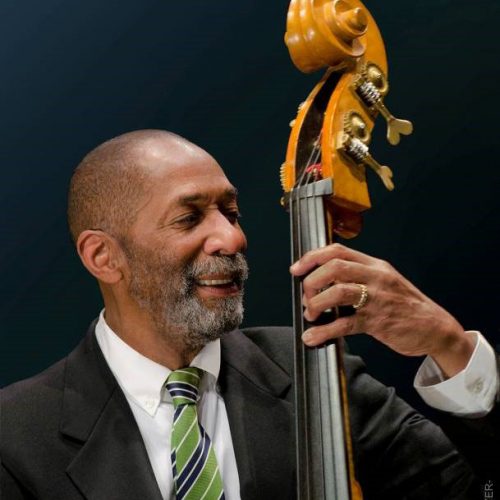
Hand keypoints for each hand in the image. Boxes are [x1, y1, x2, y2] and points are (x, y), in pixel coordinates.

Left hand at [290, 243, 474, 377]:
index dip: (312, 257)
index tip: (296, 269)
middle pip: (334, 267)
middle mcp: (375, 277)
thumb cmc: (405, 305)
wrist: (436, 328)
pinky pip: (344, 324)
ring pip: (338, 291)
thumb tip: (323, 282)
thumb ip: (358, 278)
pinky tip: (312, 337)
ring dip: (316, 303)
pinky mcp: (377, 322)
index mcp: (375, 265)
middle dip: (311, 282)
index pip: (337, 251)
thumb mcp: (384, 282)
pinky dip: (323, 331)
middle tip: (306, 297)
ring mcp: (377, 299)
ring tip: (311, 314)